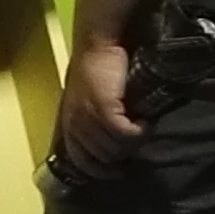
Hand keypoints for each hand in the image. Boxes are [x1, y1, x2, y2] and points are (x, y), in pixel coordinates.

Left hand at [56, 36, 145, 173]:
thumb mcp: (90, 99)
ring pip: (116, 150)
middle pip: (103, 159)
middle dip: (124, 154)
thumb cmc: (98, 68)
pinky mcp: (103, 109)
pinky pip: (126, 135)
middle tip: (138, 138)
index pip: (81, 161)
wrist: (99, 42)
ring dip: (135, 142)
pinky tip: (146, 121)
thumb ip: (96, 120)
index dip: (100, 171)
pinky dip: (140, 132)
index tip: (120, 170)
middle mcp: (75, 124)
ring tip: (143, 126)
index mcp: (69, 123)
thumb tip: (115, 142)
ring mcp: (87, 117)